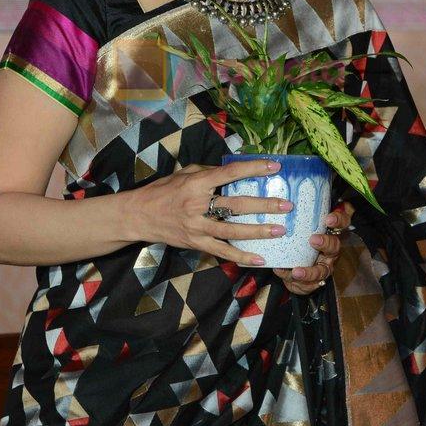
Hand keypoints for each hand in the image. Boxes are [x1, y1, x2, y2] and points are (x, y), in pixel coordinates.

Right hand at [129, 160, 291, 266]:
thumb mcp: (184, 174)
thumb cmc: (163, 191)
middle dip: (263, 206)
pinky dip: (241, 257)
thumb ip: (209, 171)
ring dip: (258, 231)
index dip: (253, 169)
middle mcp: (198, 205)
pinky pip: (222, 252)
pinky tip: (260, 259)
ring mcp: (197, 227)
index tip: (275, 166)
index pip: (230, 173)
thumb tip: (234, 170)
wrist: (139, 216)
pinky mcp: (196, 243)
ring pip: (232, 231)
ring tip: (280, 230)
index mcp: (196, 184)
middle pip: (235, 205)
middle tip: (286, 205)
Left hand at [275, 209, 346, 295]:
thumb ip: (300, 211)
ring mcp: (323, 268)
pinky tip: (281, 273)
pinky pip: (306, 285)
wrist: (294, 265)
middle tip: (313, 240)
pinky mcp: (312, 282)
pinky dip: (293, 281)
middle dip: (325, 243)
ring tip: (296, 271)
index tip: (328, 218)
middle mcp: (330, 251)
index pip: (342, 223)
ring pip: (321, 272)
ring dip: (309, 272)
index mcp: (330, 233)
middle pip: (334, 247)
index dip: (338, 220)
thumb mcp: (301, 224)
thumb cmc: (300, 239)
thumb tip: (288, 192)